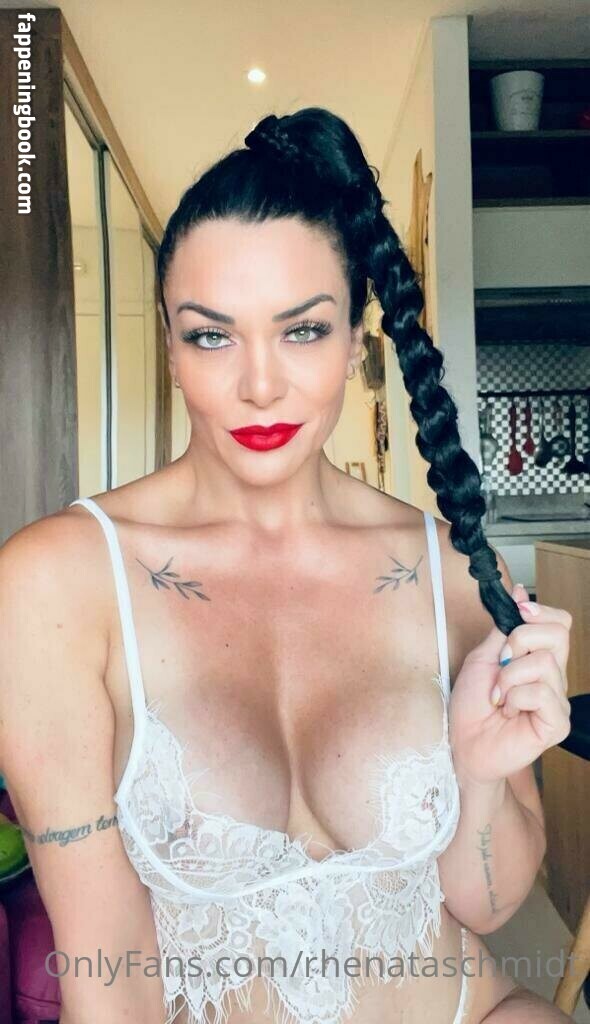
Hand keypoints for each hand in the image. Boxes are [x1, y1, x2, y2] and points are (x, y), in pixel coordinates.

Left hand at [449, 583, 571, 785]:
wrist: (462, 742)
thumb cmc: (471, 704)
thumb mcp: (483, 656)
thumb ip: (504, 627)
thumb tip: (519, 590)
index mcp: (538, 658)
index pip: (560, 622)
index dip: (540, 611)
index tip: (518, 613)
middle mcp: (553, 676)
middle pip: (559, 633)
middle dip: (520, 640)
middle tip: (500, 664)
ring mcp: (558, 700)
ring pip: (544, 663)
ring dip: (508, 678)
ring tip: (498, 696)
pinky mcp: (557, 723)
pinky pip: (542, 693)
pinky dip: (515, 698)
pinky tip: (507, 712)